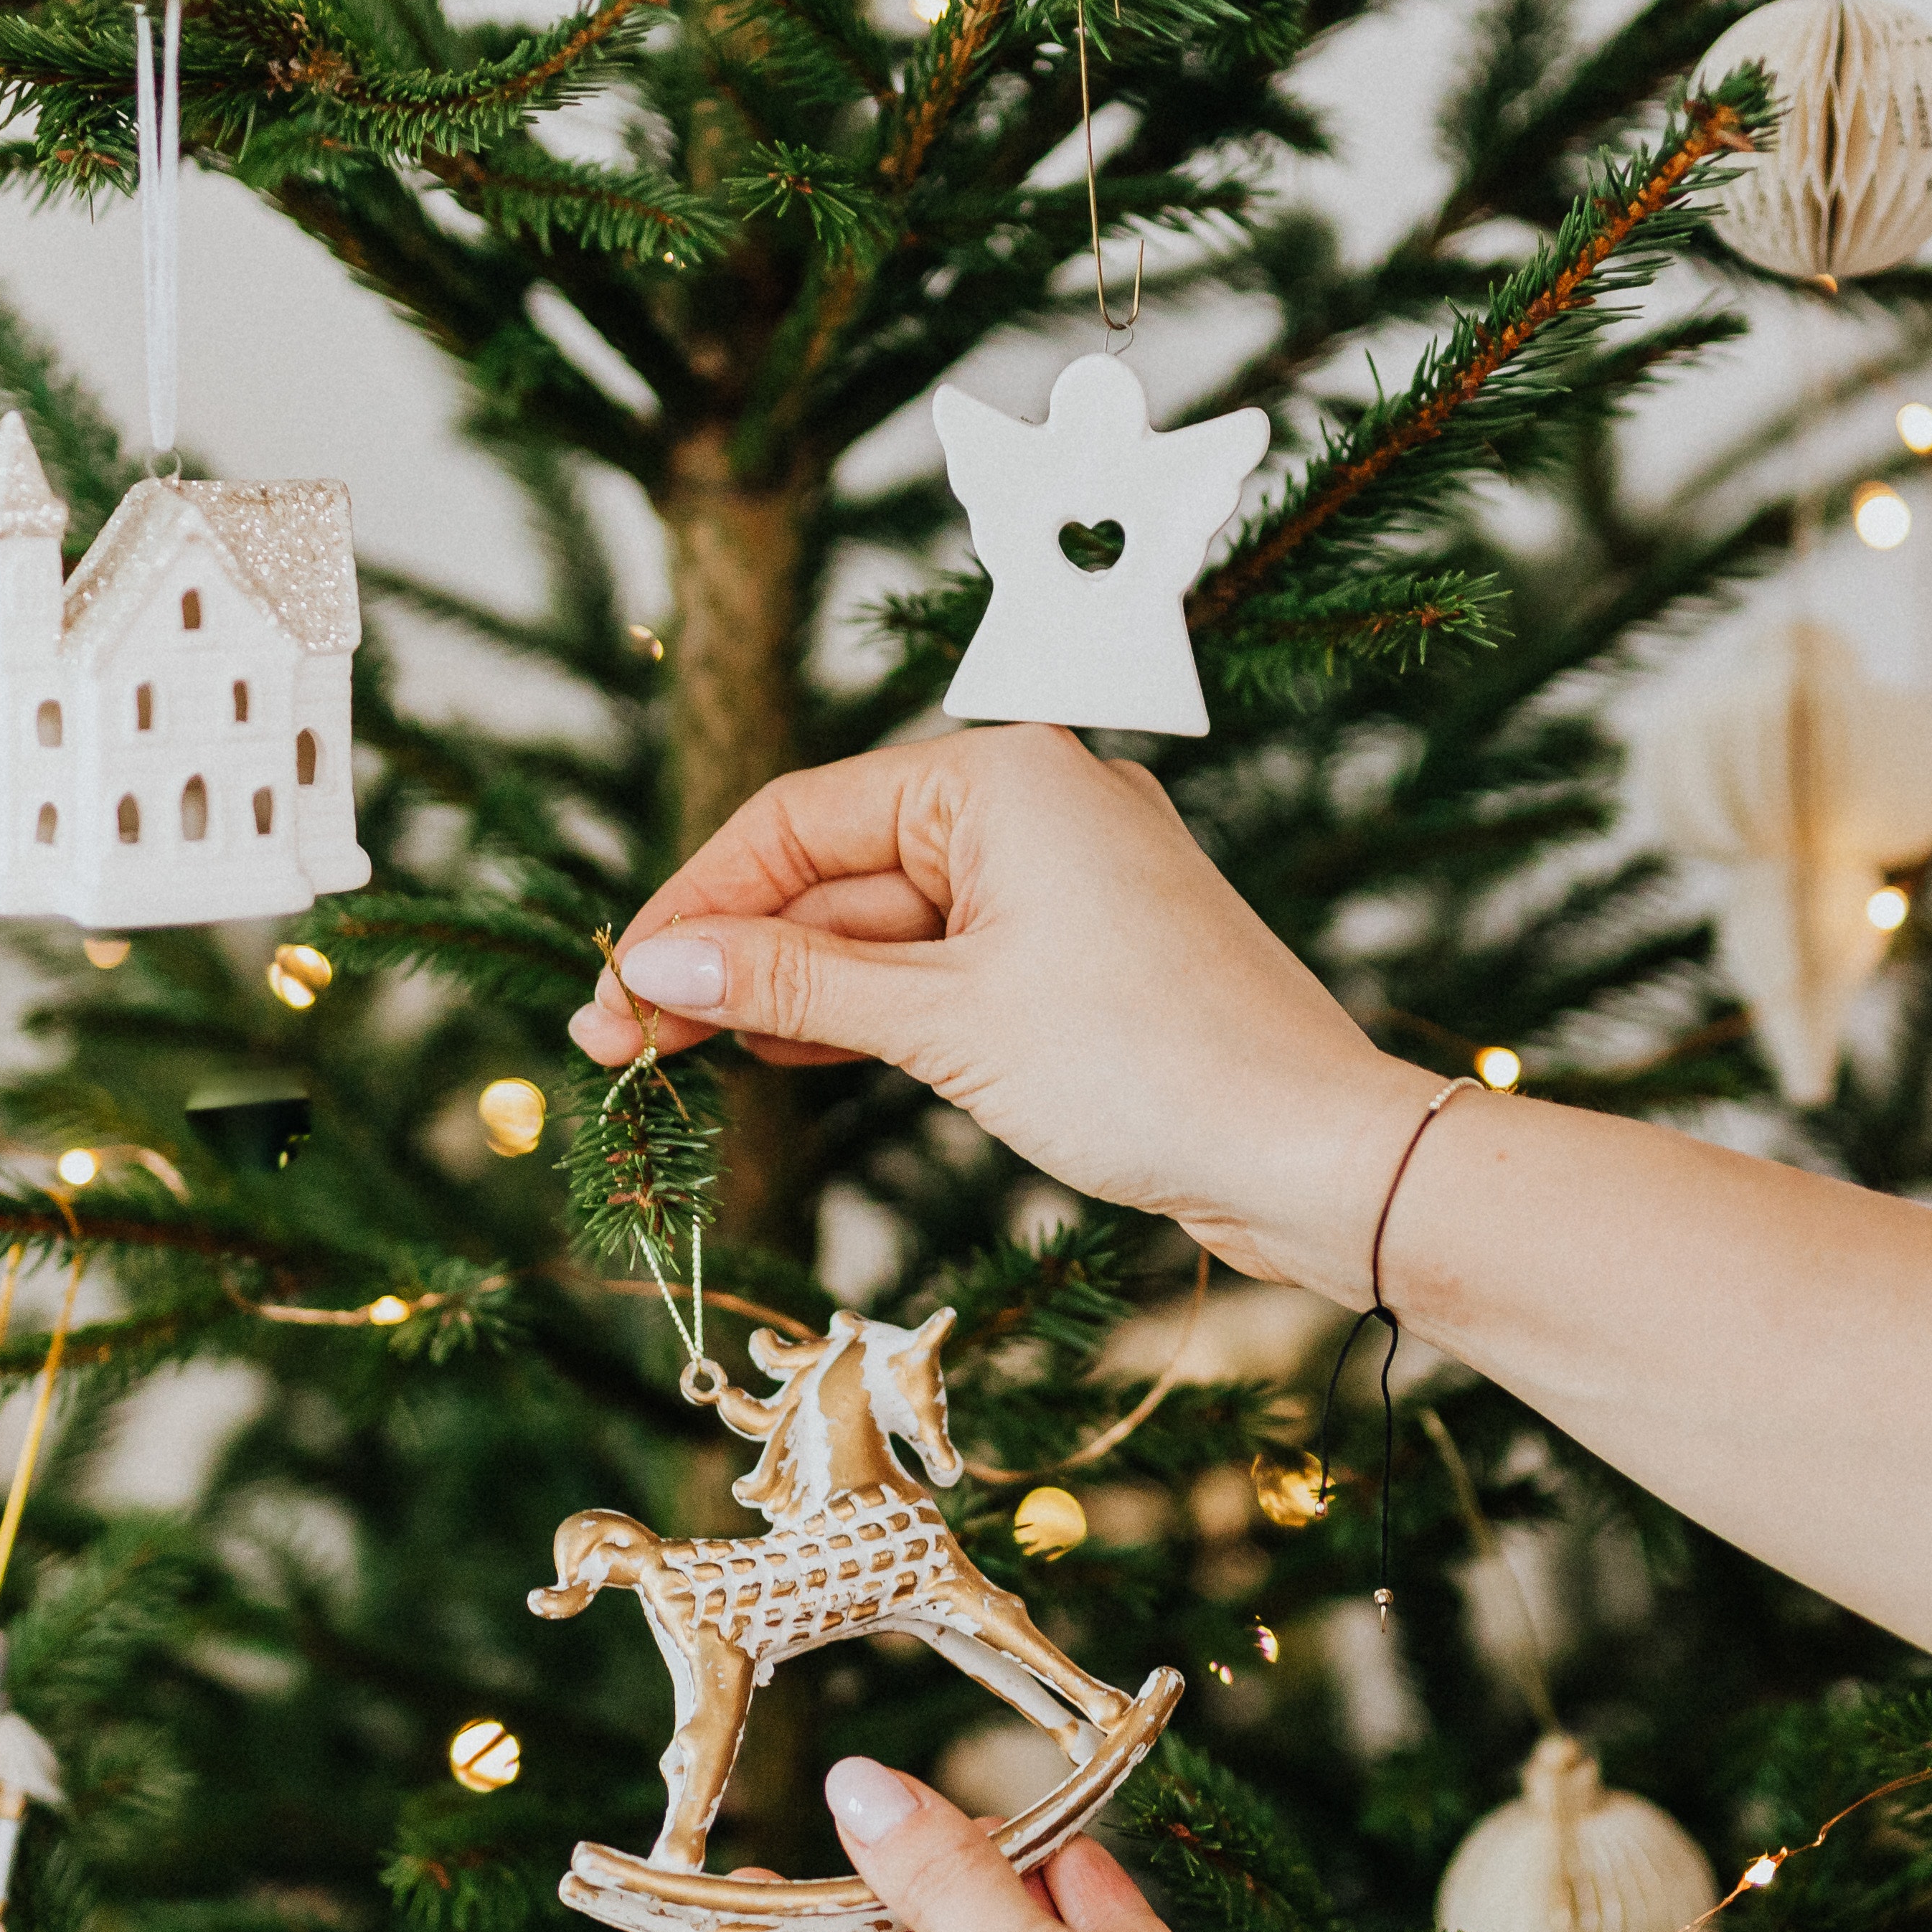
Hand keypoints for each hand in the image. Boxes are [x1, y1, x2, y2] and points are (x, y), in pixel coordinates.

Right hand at [566, 727, 1438, 1300]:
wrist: (1317, 1156)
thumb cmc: (1152, 1068)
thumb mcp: (945, 1021)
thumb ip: (794, 988)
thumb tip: (656, 968)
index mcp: (1003, 776)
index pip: (798, 819)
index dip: (693, 906)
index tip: (613, 990)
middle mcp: (1034, 802)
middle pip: (832, 871)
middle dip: (725, 960)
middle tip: (616, 1047)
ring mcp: (1063, 880)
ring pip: (882, 927)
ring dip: (785, 993)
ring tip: (672, 1062)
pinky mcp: (1083, 957)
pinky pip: (942, 966)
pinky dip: (865, 1010)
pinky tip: (781, 1058)